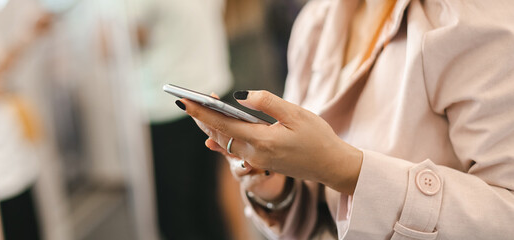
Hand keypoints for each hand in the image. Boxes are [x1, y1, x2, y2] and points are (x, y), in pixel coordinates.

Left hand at [179, 90, 362, 194]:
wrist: (331, 165)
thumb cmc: (317, 137)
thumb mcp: (296, 114)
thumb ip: (268, 103)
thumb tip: (242, 96)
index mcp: (261, 140)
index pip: (223, 124)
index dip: (201, 112)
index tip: (184, 100)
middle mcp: (253, 153)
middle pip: (219, 133)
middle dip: (202, 117)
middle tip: (187, 99)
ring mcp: (256, 159)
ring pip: (224, 142)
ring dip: (210, 127)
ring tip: (197, 110)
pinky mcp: (260, 161)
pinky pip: (233, 150)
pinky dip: (221, 140)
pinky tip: (210, 136)